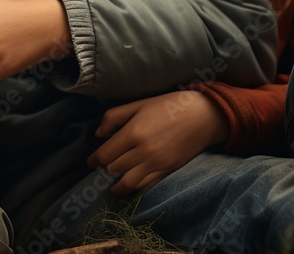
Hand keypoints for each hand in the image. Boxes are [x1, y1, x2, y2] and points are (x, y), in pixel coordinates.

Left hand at [86, 91, 229, 195]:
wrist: (203, 116)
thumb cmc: (168, 106)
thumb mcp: (138, 104)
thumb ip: (113, 117)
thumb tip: (99, 134)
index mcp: (133, 132)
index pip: (105, 154)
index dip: (94, 160)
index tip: (90, 162)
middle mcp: (143, 151)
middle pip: (114, 168)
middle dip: (105, 169)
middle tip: (102, 167)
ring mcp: (156, 163)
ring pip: (128, 182)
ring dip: (116, 184)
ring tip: (112, 183)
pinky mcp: (168, 171)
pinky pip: (146, 186)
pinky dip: (134, 188)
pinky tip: (129, 186)